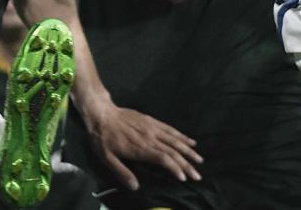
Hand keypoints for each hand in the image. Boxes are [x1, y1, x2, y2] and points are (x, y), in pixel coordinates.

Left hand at [81, 101, 201, 190]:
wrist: (101, 113)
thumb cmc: (102, 138)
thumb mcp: (106, 158)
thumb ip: (121, 172)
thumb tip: (135, 187)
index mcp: (140, 148)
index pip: (163, 159)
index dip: (175, 168)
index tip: (184, 177)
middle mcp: (150, 138)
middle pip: (173, 151)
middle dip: (187, 164)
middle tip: (197, 175)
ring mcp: (152, 128)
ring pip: (175, 140)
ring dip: (189, 150)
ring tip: (199, 160)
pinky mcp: (151, 121)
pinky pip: (170, 129)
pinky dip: (182, 136)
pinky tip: (190, 141)